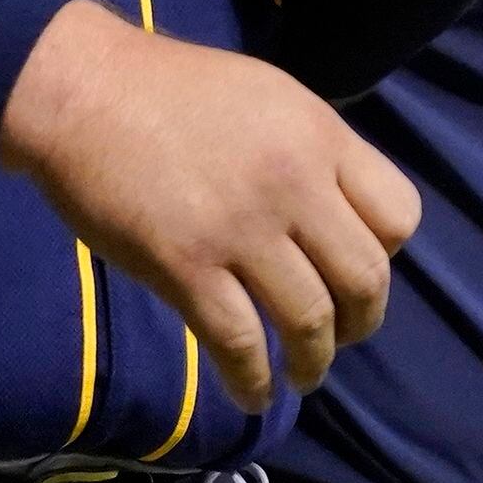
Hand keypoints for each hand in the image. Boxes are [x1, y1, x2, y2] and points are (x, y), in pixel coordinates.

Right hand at [0, 0, 420, 410]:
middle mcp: (293, 182)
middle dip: (361, 323)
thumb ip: (309, 151)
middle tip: (339, 337)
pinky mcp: (186, 265)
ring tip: (301, 376)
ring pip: (310, 320)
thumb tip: (337, 216)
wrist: (82, 89)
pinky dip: (252, 382)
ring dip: (313, 363)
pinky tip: (250, 393)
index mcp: (318, 133)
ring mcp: (241, 226)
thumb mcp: (266, 96)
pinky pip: (240, 344)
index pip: (399, 214)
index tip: (354, 269)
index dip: (386, 255)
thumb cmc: (168, 89)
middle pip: (366, 278)